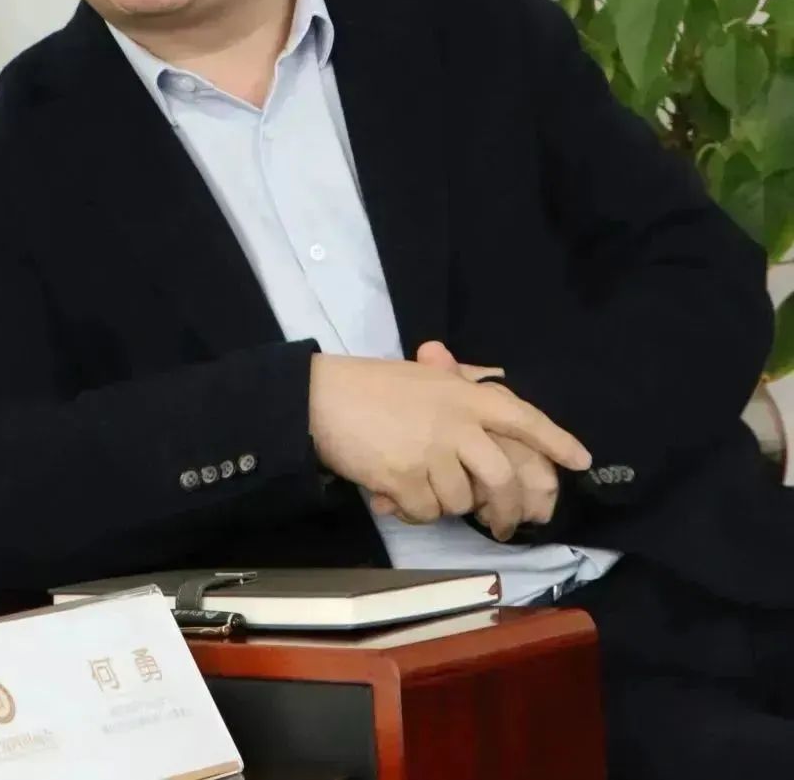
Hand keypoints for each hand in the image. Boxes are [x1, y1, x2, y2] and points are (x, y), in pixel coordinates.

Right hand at [308, 351, 589, 526]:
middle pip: (503, 477)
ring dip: (442, 503)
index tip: (581, 462)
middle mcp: (456, 421)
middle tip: (503, 525)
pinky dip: (412, 510)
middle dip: (508, 509)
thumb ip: (460, 384)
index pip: (522, 417)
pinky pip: (426, 512)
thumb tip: (495, 382)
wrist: (321, 398)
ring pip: (461, 501)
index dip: (555, 440)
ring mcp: (431, 451)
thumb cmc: (372, 385)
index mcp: (464, 394)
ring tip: (416, 484)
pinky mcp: (406, 478)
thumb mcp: (424, 377)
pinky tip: (393, 492)